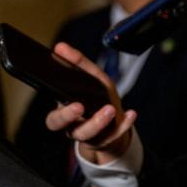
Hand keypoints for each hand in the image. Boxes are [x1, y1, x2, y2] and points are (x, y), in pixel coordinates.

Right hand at [43, 42, 136, 164]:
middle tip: (80, 107)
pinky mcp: (108, 139)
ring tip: (110, 109)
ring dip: (99, 122)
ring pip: (89, 135)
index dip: (62, 114)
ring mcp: (91, 136)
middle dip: (70, 118)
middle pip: (66, 129)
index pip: (54, 118)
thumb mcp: (90, 78)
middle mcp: (74, 128)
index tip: (72, 102)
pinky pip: (115, 135)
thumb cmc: (96, 99)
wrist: (112, 123)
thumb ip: (77, 63)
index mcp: (65, 114)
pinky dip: (124, 124)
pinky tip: (131, 114)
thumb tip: (60, 46)